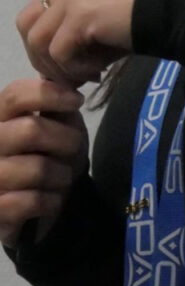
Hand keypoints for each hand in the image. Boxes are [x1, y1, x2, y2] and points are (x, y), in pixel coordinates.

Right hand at [0, 77, 86, 246]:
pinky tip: (51, 200)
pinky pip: (31, 201)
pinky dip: (51, 201)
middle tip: (74, 148)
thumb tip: (64, 78)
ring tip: (61, 178)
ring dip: (61, 175)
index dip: (50, 93)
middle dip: (65, 140)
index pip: (16, 95)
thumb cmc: (49, 156)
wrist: (38, 208)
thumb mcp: (57, 125)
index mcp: (0, 117)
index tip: (77, 101)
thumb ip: (56, 104)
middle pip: (30, 130)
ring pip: (36, 169)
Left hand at [16, 0, 154, 86]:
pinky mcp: (79, 13)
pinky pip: (58, 51)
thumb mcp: (115, 20)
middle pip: (28, 22)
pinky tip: (98, 71)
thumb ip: (88, 35)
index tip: (76, 65)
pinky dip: (74, 68)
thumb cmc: (157, 13)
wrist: (181, 7)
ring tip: (86, 77)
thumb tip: (70, 69)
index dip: (51, 42)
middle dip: (41, 55)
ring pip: (37, 39)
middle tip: (68, 76)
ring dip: (57, 66)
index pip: (43, 10)